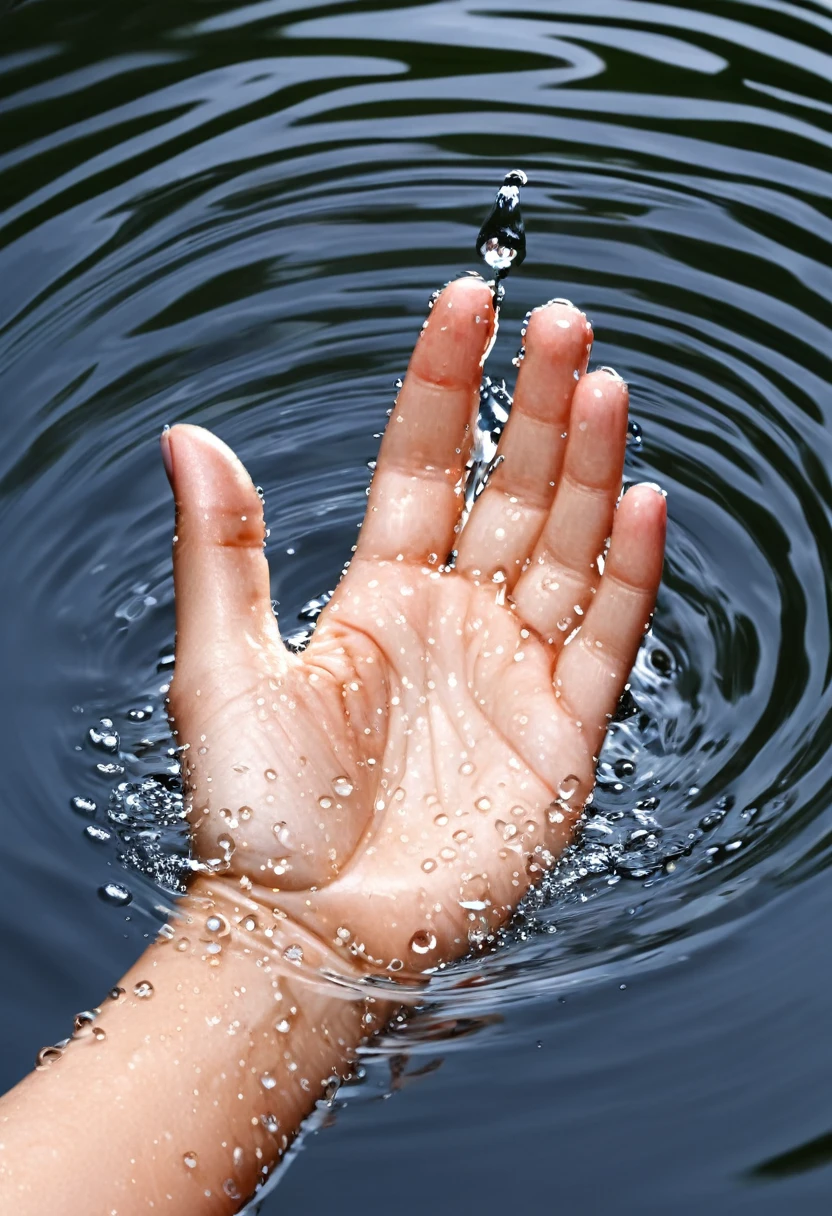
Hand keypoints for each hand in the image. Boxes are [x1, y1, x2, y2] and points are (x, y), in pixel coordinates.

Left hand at [162, 277, 665, 973]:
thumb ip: (223, 550)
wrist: (314, 939)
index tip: (469, 299)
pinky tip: (641, 501)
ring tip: (604, 381)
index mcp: (378, 594)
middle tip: (562, 322)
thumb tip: (186, 433)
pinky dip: (629, 573)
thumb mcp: (223, 668)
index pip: (422, 462)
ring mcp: (514, 669)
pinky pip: (608, 637)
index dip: (447, 381)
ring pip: (567, 545)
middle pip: (510, 488)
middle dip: (536, 404)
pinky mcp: (562, 731)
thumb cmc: (258, 817)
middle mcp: (453, 619)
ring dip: (589, 467)